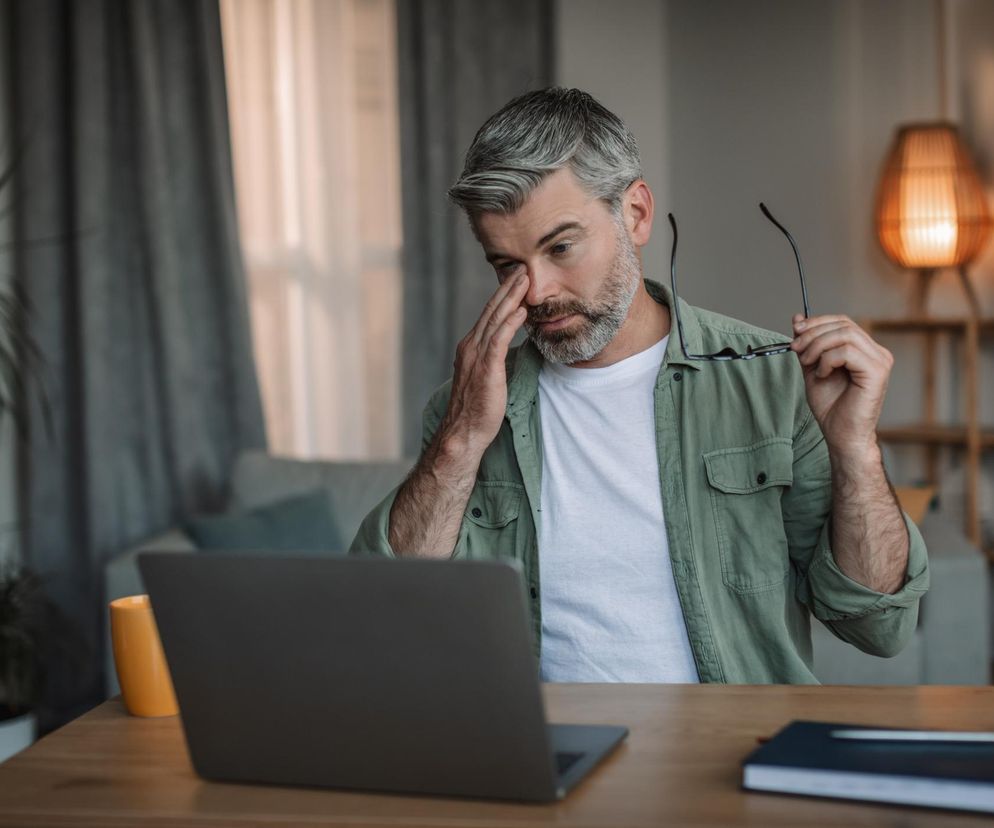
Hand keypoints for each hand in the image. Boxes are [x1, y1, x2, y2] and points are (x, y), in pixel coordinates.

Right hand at [438, 273, 529, 455]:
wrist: (464, 432)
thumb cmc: (476, 409)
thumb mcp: (486, 376)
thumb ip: (493, 358)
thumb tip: (507, 349)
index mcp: (470, 347)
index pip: (489, 314)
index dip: (503, 295)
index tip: (517, 279)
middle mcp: (471, 346)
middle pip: (492, 310)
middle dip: (508, 288)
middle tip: (523, 268)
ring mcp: (476, 356)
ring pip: (495, 319)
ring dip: (511, 298)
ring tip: (525, 280)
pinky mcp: (485, 368)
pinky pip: (498, 340)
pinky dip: (510, 323)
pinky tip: (521, 311)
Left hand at [790, 314, 893, 458]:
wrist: (841, 435)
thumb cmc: (831, 407)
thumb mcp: (812, 368)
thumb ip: (807, 344)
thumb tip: (798, 318)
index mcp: (865, 350)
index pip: (842, 321)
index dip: (816, 322)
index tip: (794, 332)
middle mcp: (877, 352)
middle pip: (843, 324)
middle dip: (812, 334)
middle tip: (795, 349)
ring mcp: (880, 361)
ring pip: (845, 335)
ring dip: (817, 346)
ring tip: (808, 364)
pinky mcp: (877, 372)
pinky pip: (847, 352)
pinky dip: (827, 360)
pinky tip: (823, 375)